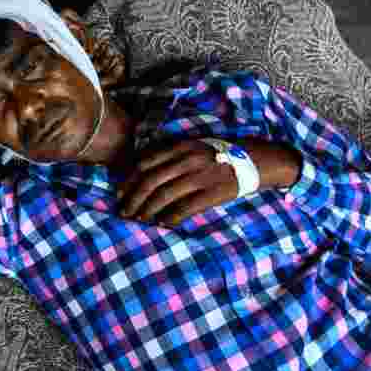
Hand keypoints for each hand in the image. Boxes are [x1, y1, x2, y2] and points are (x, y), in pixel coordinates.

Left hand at [117, 139, 237, 226]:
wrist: (251, 161)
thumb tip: (141, 169)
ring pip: (163, 196)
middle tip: (124, 211)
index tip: (119, 192)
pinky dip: (170, 217)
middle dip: (133, 199)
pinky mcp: (211, 194)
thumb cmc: (216, 155)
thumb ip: (170, 155)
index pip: (145, 164)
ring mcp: (199, 177)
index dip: (129, 180)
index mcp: (179, 147)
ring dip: (147, 210)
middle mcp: (186, 160)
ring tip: (139, 219)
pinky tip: (163, 223)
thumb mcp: (191, 146)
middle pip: (150, 181)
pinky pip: (185, 208)